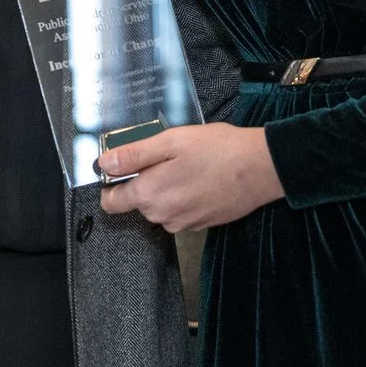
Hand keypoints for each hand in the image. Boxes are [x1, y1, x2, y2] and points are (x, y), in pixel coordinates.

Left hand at [96, 123, 283, 232]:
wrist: (262, 169)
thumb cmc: (217, 150)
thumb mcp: (171, 142)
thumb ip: (133, 155)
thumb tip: (103, 164)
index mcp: (149, 195)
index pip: (111, 202)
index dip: (111, 183)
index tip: (124, 167)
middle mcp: (162, 216)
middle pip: (138, 201)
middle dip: (146, 181)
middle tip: (169, 157)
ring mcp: (183, 223)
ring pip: (160, 206)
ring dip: (167, 188)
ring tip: (189, 166)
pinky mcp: (201, 224)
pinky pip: (180, 211)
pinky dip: (185, 197)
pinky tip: (202, 179)